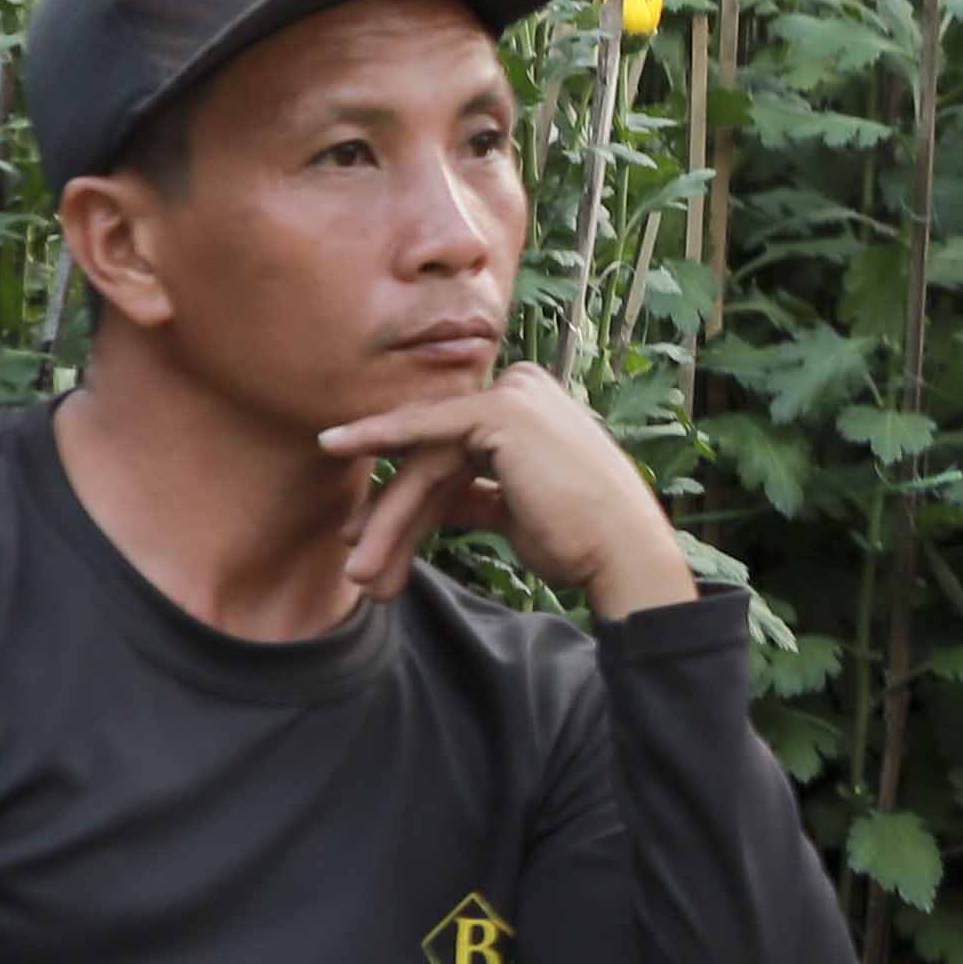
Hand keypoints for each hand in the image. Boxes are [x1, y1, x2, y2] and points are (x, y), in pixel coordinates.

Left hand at [313, 363, 696, 617]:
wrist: (622, 553)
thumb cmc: (582, 541)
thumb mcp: (514, 512)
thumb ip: (472, 496)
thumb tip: (424, 504)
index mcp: (532, 411)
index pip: (453, 454)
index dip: (409, 501)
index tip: (371, 541)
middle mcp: (523, 391)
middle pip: (436, 458)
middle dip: (393, 515)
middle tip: (358, 565)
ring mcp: (514, 397)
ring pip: (429, 460)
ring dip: (390, 518)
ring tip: (360, 572)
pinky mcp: (501, 412)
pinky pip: (428, 432)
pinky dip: (381, 438)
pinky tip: (340, 443)